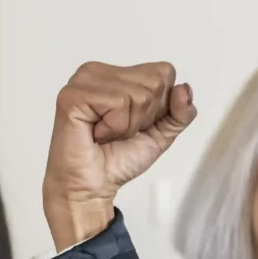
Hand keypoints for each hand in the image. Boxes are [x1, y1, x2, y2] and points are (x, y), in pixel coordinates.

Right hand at [43, 61, 197, 249]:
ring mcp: (84, 80)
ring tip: (107, 134)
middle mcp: (99, 71)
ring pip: (139, 94)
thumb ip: (180, 112)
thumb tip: (184, 89)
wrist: (93, 186)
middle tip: (118, 132)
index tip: (135, 124)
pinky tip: (98, 133)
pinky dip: (115, 127)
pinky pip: (118, 103)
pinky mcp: (73, 95)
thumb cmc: (118, 158)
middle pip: (155, 82)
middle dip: (144, 117)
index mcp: (118, 74)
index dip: (159, 107)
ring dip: (128, 125)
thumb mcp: (161, 133)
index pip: (164, 72)